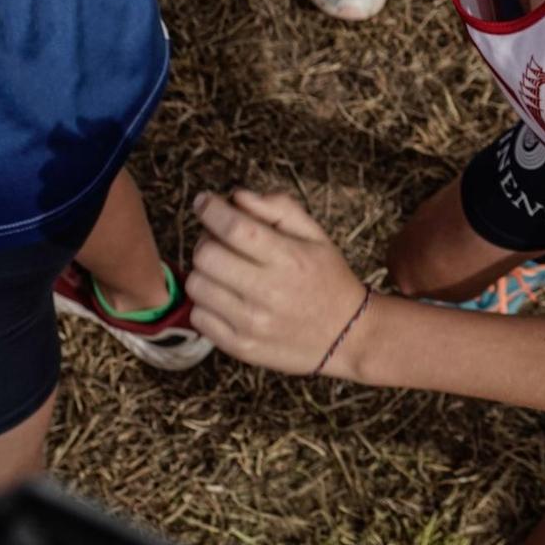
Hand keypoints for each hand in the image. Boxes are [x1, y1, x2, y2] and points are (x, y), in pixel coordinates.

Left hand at [187, 189, 368, 377]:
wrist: (348, 335)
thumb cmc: (328, 278)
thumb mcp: (316, 236)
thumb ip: (279, 209)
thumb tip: (236, 197)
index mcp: (290, 259)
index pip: (235, 228)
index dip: (211, 210)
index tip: (204, 201)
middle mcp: (270, 292)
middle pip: (206, 256)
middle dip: (206, 240)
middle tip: (218, 241)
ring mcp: (252, 324)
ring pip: (196, 285)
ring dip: (204, 272)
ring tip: (224, 272)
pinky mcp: (240, 347)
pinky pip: (198, 316)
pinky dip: (205, 303)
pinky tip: (227, 298)